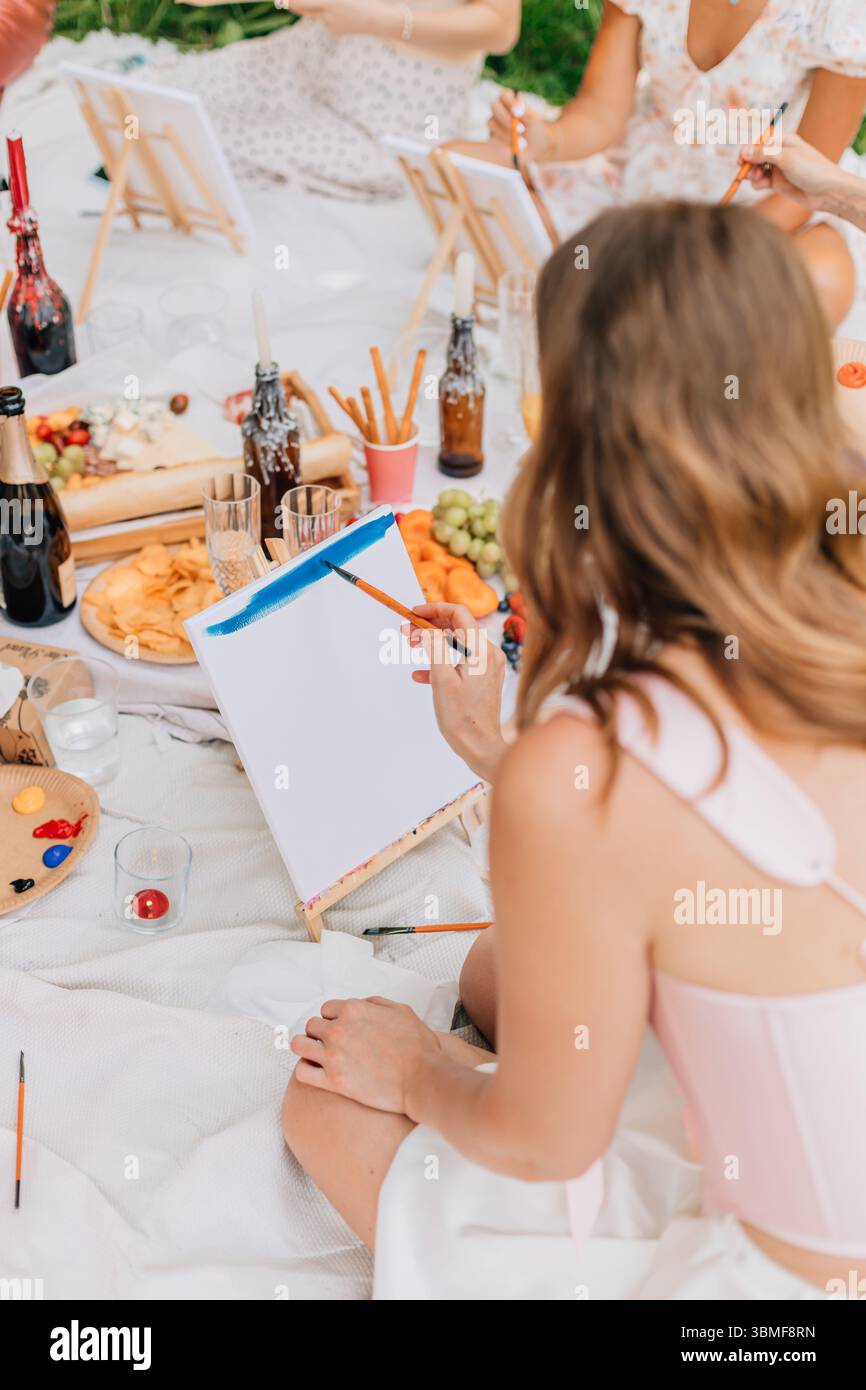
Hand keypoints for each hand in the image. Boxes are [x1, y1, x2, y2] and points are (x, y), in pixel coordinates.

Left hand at [288, 0, 392, 37]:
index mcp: (330, 2)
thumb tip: (314, 1)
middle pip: (304, 10)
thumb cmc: (362, 0)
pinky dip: (329, 16)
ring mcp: (331, 25)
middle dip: (293, 4)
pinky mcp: (335, 32)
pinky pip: (326, 21)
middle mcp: (327, 15)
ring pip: (317, 15)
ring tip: (337, 6)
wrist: (378, 19)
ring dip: (317, 8)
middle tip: (282, 0)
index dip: (291, 1)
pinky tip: (343, 15)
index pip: (304, 2)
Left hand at [292, 996, 441, 1112]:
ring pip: (299, 1044)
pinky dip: (305, 1069)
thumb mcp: (400, 1010)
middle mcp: (339, 1030)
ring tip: (317, 1056)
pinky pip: (302, 1071)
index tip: (340, 1029)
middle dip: (321, 1033)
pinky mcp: (333, 1082)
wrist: (423, 1079)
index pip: (326, 1009)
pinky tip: (317, 1072)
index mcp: (353, 1010)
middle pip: (312, 1025)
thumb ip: (375, 1003)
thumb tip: (361, 1005)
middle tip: (332, 1045)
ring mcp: (333, 1056)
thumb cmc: (417, 1047)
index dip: (334, 1019)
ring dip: (307, 1048)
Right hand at [406, 603, 505, 782]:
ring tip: (410, 647)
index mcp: (481, 650)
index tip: (412, 614)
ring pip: (456, 644)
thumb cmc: (462, 717)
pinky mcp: (483, 679)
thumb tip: (427, 628)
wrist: (480, 746)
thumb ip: (435, 648)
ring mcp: (487, 667)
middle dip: (429, 626)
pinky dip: (441, 662)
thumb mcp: (442, 679)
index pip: (459, 614)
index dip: (433, 610)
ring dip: (432, 643)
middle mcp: (488, 654)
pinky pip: (459, 662)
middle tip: (406, 632)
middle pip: (457, 627)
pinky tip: (420, 674)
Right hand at [488, 88, 558, 162]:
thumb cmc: (536, 128)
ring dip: (506, 132)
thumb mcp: (534, 120)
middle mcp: (500, 108)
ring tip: (522, 143)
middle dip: (506, 118)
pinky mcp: (492, 135)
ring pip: (492, 122)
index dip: (510, 103)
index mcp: (510, 99)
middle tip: (520, 130)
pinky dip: (504, 141)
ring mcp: (494, 121)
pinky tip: (515, 147)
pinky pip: (492, 136)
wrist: (535, 146)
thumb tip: (517, 112)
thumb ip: (526, 113)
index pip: (505, 95)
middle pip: (495, 106)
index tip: (519, 113)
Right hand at [740, 131, 843, 211]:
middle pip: (755, 156)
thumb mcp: (786, 158)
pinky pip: (761, 182)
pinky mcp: (777, 184)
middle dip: (749, 163)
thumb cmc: (811, 169)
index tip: (742, 160)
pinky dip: (758, 183)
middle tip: (747, 172)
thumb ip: (764, 154)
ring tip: (758, 178)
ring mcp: (778, 169)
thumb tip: (745, 152)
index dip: (748, 149)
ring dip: (752, 174)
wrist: (826, 191)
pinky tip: (763, 185)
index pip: (760, 142)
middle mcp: (779, 154)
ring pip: (756, 170)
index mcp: (783, 141)